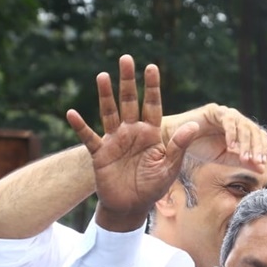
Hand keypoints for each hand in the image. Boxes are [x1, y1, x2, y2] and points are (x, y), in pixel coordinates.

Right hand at [67, 55, 198, 230]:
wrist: (131, 207)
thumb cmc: (153, 187)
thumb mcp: (169, 167)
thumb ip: (178, 146)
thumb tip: (194, 125)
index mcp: (151, 134)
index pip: (152, 105)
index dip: (151, 87)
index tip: (151, 67)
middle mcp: (132, 132)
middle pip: (129, 101)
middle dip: (127, 81)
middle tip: (126, 58)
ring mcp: (115, 141)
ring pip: (109, 113)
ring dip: (105, 95)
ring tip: (102, 76)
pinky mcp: (100, 154)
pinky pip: (88, 138)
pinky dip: (80, 127)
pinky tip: (72, 113)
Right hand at [162, 103, 266, 171]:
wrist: (176, 141)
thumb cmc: (200, 149)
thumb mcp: (225, 159)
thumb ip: (243, 162)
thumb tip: (262, 169)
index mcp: (241, 130)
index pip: (259, 136)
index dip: (262, 150)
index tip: (262, 165)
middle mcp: (236, 120)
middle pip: (254, 130)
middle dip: (257, 148)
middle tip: (256, 163)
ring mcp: (226, 113)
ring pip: (244, 125)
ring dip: (245, 143)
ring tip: (243, 158)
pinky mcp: (215, 110)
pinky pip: (228, 120)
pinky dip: (232, 134)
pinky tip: (231, 148)